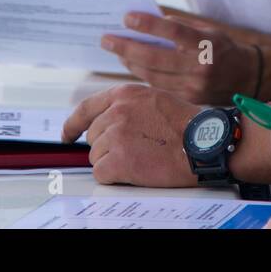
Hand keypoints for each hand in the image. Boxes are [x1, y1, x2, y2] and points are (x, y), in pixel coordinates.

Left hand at [61, 84, 199, 186]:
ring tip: (141, 158)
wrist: (203, 142)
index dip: (72, 124)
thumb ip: (127, 106)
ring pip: (97, 157)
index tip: (67, 134)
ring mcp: (116, 135)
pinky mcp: (119, 160)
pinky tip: (135, 170)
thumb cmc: (186, 124)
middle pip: (94, 137)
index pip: (85, 108)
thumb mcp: (153, 100)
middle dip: (109, 146)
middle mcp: (116, 112)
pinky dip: (115, 177)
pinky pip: (101, 173)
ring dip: (114, 162)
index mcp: (124, 94)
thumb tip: (107, 121)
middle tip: (135, 149)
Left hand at [102, 11, 258, 104]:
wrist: (248, 79)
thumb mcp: (209, 31)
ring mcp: (193, 87)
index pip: (174, 31)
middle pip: (156, 57)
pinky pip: (158, 87)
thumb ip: (181, 27)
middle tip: (107, 39)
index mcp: (207, 44)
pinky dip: (142, 75)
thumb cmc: (224, 49)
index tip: (127, 18)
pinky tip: (132, 65)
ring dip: (130, 63)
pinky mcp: (188, 101)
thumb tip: (148, 23)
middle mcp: (200, 67)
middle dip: (127, 48)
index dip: (149, 24)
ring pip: (152, 75)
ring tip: (116, 51)